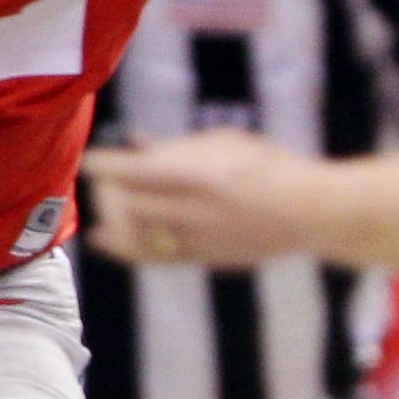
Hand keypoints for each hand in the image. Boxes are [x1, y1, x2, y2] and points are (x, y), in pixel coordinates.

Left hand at [81, 132, 340, 267]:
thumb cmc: (268, 167)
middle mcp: (191, 209)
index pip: (133, 170)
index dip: (104, 165)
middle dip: (106, 192)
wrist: (309, 212)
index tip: (89, 159)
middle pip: (127, 204)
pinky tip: (106, 240)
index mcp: (196, 174)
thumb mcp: (225, 144)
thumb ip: (178, 146)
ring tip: (98, 211)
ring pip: (136, 235)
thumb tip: (137, 141)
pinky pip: (154, 255)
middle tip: (100, 182)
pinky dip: (126, 247)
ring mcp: (197, 238)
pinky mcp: (203, 257)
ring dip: (112, 221)